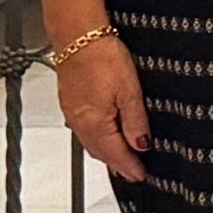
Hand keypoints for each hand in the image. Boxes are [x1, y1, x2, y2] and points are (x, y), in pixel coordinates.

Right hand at [52, 30, 149, 183]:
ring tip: (120, 161)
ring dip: (106, 153)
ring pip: (91, 142)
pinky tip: (103, 137)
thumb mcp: (130, 91)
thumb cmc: (102, 57)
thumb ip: (136, 121)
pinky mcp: (70, 102)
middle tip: (133, 173)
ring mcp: (73, 112)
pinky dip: (96, 139)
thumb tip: (142, 144)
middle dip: (117, 164)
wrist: (79, 36)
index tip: (141, 176)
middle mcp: (80, 121)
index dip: (129, 166)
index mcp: (94, 122)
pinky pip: (84, 130)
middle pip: (101, 151)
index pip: (115, 153)